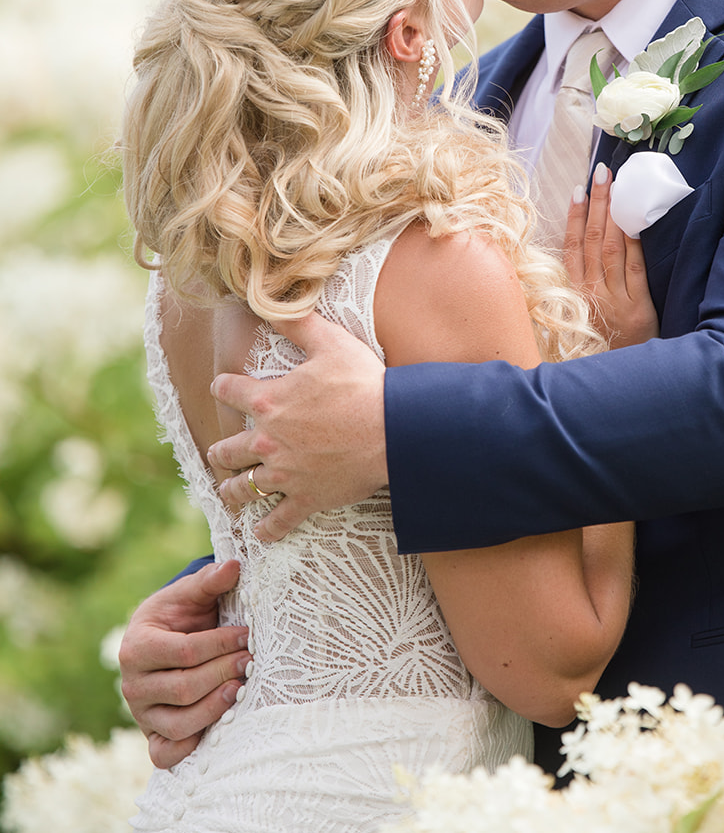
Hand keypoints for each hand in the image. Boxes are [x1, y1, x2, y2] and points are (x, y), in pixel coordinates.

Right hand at [119, 559, 248, 769]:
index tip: (248, 635)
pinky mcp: (152, 736)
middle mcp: (133, 684)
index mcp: (136, 646)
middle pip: (185, 688)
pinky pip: (166, 754)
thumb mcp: (189, 595)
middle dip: (224, 673)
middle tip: (252, 661)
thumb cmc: (179, 616)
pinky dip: (190, 748)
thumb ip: (209, 581)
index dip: (220, 645)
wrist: (163, 643)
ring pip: (180, 723)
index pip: (184, 651)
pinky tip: (218, 729)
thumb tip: (235, 565)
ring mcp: (141, 714)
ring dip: (216, 708)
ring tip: (242, 689)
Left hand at [208, 311, 387, 543]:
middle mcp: (267, 440)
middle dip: (220, 451)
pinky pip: (278, 521)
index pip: (227, 390)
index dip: (224, 386)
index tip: (223, 387)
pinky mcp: (306, 499)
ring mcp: (285, 473)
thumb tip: (268, 301)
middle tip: (219, 453)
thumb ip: (297, 322)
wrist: (394, 430)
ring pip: (243, 489)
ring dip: (232, 491)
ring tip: (230, 492)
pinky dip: (267, 529)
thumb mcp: (331, 343)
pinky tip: (261, 532)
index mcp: (267, 401)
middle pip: (227, 450)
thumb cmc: (364, 384)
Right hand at [564, 163, 658, 348]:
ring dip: (613, 214)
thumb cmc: (606, 345)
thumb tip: (587, 244)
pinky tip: (634, 220)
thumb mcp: (585, 315)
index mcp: (574, 294)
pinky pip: (634, 268)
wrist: (625, 381)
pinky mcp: (638, 309)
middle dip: (597, 203)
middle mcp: (591, 294)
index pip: (571, 247)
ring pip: (611, 249)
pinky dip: (633, 242)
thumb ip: (584, 285)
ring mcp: (614, 301)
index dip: (574, 217)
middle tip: (602, 172)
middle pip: (592, 240)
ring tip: (616, 186)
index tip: (578, 189)